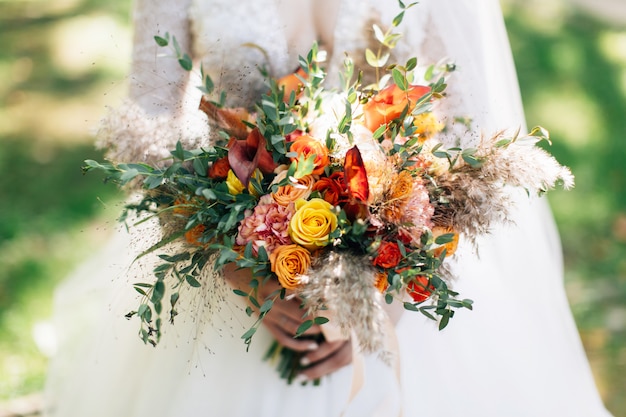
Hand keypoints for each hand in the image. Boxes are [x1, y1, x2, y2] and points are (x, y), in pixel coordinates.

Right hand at [222, 263, 354, 379]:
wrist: (240, 276)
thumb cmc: (265, 267)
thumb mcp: (281, 267)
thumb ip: (300, 273)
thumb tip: (326, 279)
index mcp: (276, 284)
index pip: (304, 296)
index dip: (321, 301)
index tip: (338, 305)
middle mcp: (270, 301)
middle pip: (301, 314)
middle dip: (320, 319)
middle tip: (339, 321)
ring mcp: (267, 314)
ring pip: (294, 328)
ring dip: (313, 331)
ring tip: (329, 333)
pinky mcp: (265, 323)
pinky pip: (283, 338)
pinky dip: (298, 344)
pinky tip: (313, 346)